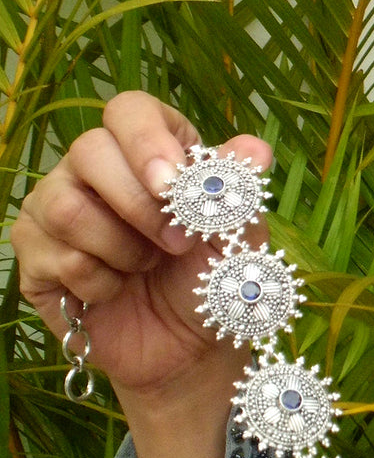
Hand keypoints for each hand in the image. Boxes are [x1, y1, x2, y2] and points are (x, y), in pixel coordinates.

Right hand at [12, 90, 270, 410]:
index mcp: (148, 148)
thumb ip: (238, 187)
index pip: (128, 111)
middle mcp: (94, 167)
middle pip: (88, 151)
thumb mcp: (237, 231)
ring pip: (66, 207)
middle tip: (175, 244)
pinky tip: (116, 290)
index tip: (171, 185)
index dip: (145, 141)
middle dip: (139, 208)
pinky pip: (56, 256)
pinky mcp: (36, 255)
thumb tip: (255, 149)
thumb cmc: (211, 276)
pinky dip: (100, 281)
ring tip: (145, 266)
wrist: (188, 346)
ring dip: (121, 248)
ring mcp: (56, 207)